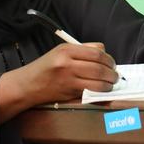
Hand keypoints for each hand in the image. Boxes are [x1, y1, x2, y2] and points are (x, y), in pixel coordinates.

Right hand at [0, 43, 118, 111]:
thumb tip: (103, 51)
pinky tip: (101, 90)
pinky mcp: (69, 93)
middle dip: (112, 73)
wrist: (28, 84)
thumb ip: (82, 49)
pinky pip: (91, 92)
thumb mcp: (60, 51)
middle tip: (115, 75)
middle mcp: (67, 64)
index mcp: (66, 50)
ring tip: (111, 83)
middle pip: (99, 67)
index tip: (112, 63)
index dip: (109, 59)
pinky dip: (100, 91)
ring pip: (98, 82)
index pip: (96, 53)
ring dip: (109, 84)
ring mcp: (68, 80)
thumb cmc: (45, 67)